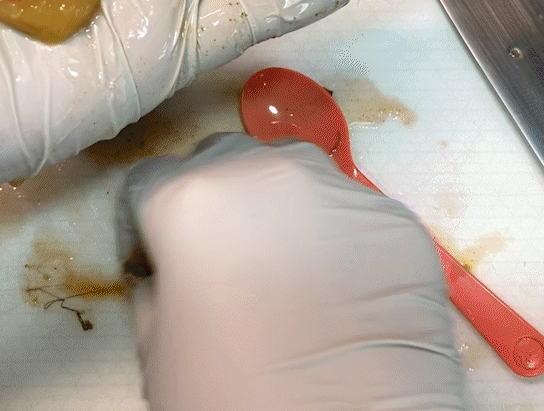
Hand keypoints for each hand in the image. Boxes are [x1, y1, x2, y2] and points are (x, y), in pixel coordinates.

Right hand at [118, 134, 465, 410]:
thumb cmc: (241, 404)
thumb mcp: (158, 353)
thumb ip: (156, 285)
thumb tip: (170, 268)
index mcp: (192, 202)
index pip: (149, 180)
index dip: (147, 222)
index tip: (158, 253)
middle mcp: (267, 176)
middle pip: (224, 158)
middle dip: (214, 198)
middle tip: (222, 254)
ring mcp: (340, 192)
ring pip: (293, 172)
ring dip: (278, 204)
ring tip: (285, 263)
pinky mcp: (397, 221)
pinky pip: (351, 210)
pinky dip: (337, 235)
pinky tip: (338, 284)